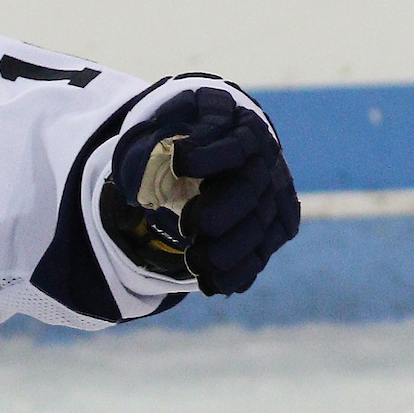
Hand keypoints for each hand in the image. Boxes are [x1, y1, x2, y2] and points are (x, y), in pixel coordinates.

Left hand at [107, 85, 300, 295]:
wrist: (214, 152)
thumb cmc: (181, 141)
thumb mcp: (162, 134)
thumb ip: (146, 154)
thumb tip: (138, 187)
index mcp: (241, 129)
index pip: (234, 146)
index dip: (207, 158)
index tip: (178, 163)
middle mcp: (266, 162)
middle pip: (249, 190)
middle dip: (216, 215)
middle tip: (188, 225)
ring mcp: (275, 196)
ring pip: (259, 229)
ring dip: (224, 253)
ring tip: (192, 262)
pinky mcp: (275, 229)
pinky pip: (261, 256)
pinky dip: (235, 275)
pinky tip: (210, 283)